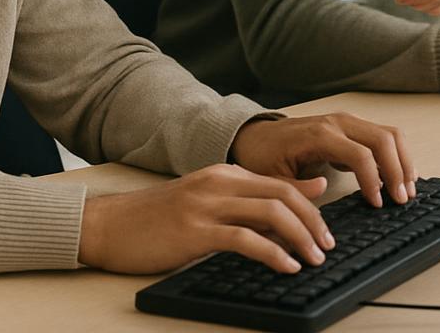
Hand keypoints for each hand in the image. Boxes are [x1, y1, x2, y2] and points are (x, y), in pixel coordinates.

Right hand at [77, 164, 330, 274]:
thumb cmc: (159, 218)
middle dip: (313, 222)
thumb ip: (249, 199)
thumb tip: (298, 198)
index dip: (311, 207)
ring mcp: (208, 205)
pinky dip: (272, 253)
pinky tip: (285, 266)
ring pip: (270, 213)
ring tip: (313, 259)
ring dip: (299, 238)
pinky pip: (244, 239)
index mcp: (226, 173)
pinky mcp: (196, 231)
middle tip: (328, 246)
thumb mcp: (209, 200)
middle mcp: (220, 183)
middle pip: (283, 195)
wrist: (111, 225)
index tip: (326, 231)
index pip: (281, 184)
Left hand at [230, 113, 416, 207]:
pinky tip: (400, 177)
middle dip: (398, 170)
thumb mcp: (271, 178)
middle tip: (402, 200)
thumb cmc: (263, 157)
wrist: (256, 136)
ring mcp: (346, 122)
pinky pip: (383, 136)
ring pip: (389, 134)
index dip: (373, 180)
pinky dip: (397, 154)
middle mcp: (337, 123)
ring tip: (407, 190)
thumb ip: (295, 187)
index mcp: (318, 134)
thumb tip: (323, 189)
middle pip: (382, 139)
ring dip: (403, 160)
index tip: (378, 204)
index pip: (359, 153)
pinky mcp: (351, 128)